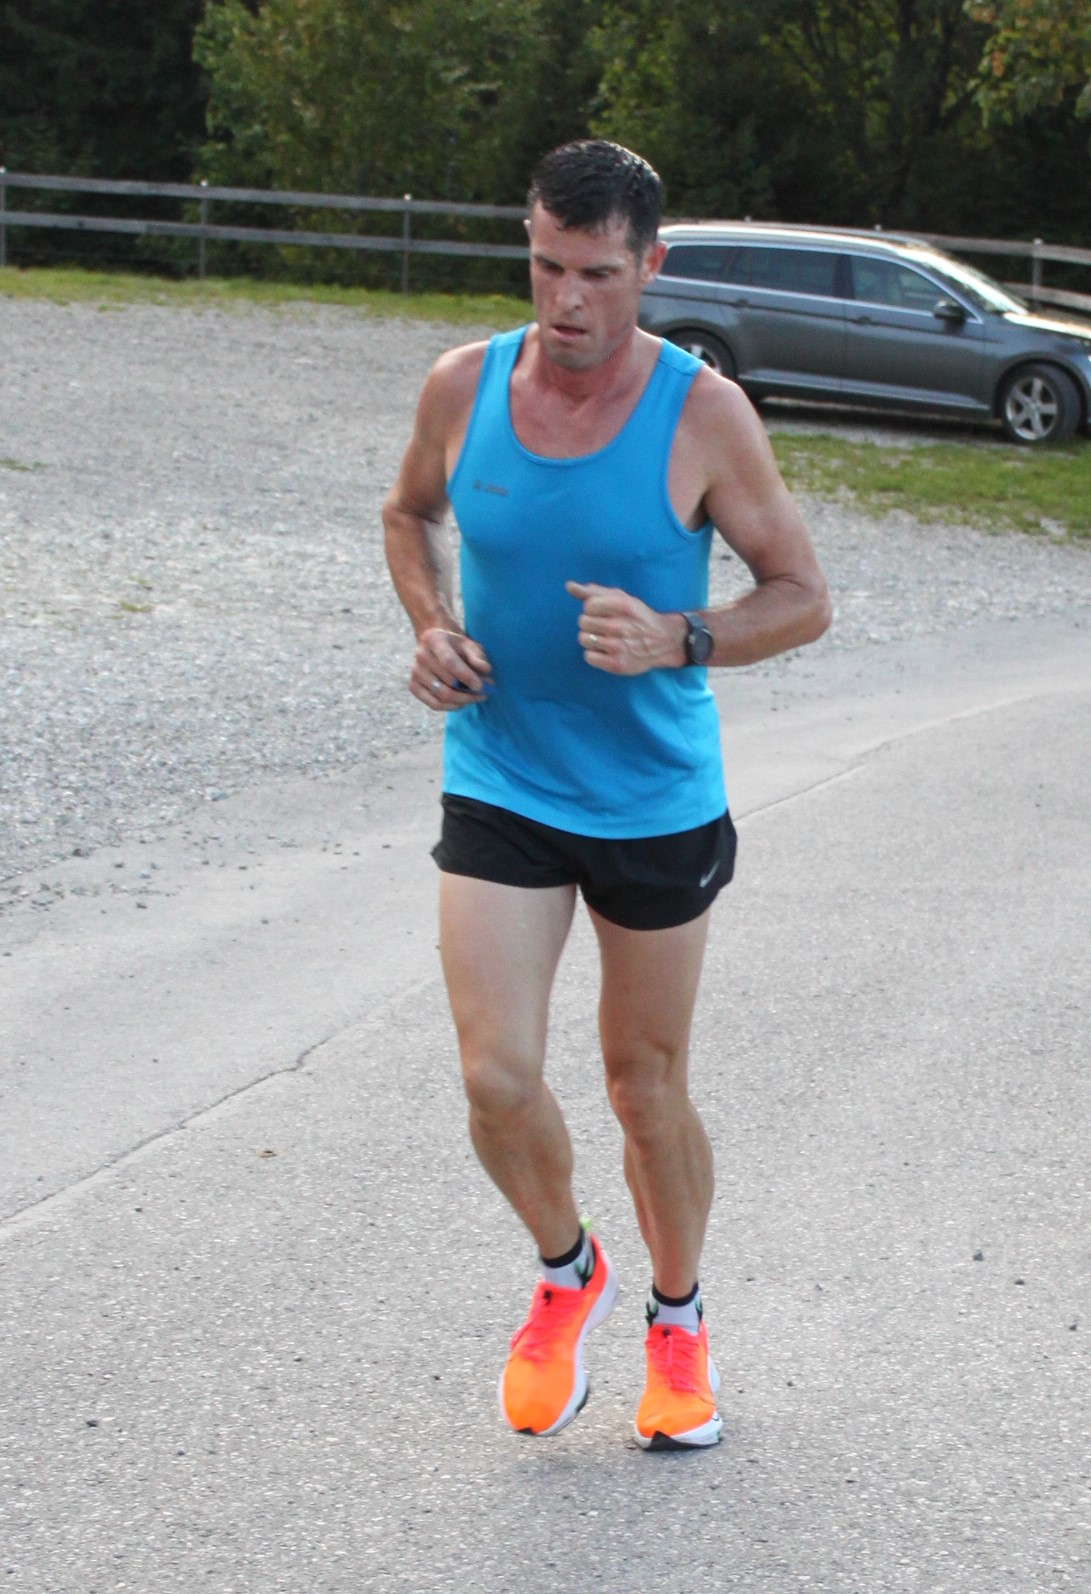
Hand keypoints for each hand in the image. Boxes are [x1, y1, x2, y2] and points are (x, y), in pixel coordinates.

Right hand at [411, 628, 492, 710]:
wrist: (437, 645)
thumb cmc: (457, 646)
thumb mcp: (470, 645)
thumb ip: (478, 657)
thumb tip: (486, 670)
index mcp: (434, 640)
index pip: (449, 662)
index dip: (466, 676)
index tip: (481, 686)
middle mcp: (421, 655)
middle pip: (446, 682)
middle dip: (468, 692)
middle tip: (484, 693)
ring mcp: (415, 672)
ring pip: (441, 695)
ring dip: (462, 701)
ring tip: (475, 698)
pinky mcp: (413, 686)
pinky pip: (434, 704)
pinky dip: (451, 706)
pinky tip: (461, 703)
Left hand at [565, 581, 686, 674]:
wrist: (664, 641)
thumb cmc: (637, 617)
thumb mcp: (621, 598)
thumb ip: (593, 592)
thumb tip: (569, 586)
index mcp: (622, 606)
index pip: (588, 605)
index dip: (592, 608)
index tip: (603, 612)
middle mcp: (619, 626)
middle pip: (583, 622)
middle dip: (590, 623)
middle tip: (604, 626)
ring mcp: (618, 647)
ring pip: (583, 639)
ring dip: (591, 638)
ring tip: (604, 638)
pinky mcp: (616, 664)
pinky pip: (588, 657)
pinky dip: (593, 654)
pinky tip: (605, 651)